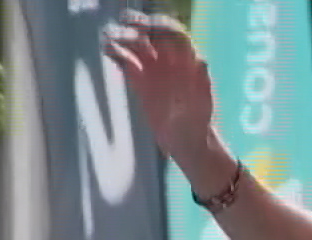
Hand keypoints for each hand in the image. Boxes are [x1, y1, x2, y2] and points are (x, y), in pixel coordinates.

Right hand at [104, 11, 219, 172]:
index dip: (162, 28)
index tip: (148, 29)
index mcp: (187, 61)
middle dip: (139, 26)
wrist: (188, 142)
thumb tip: (201, 61)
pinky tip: (108, 50)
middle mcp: (170, 62)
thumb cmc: (199, 122)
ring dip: (123, 38)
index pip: (174, 35)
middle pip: (153, 36)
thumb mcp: (203, 102)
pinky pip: (128, 63)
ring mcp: (155, 72)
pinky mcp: (141, 83)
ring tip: (109, 37)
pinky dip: (117, 54)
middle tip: (125, 24)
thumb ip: (201, 81)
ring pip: (137, 47)